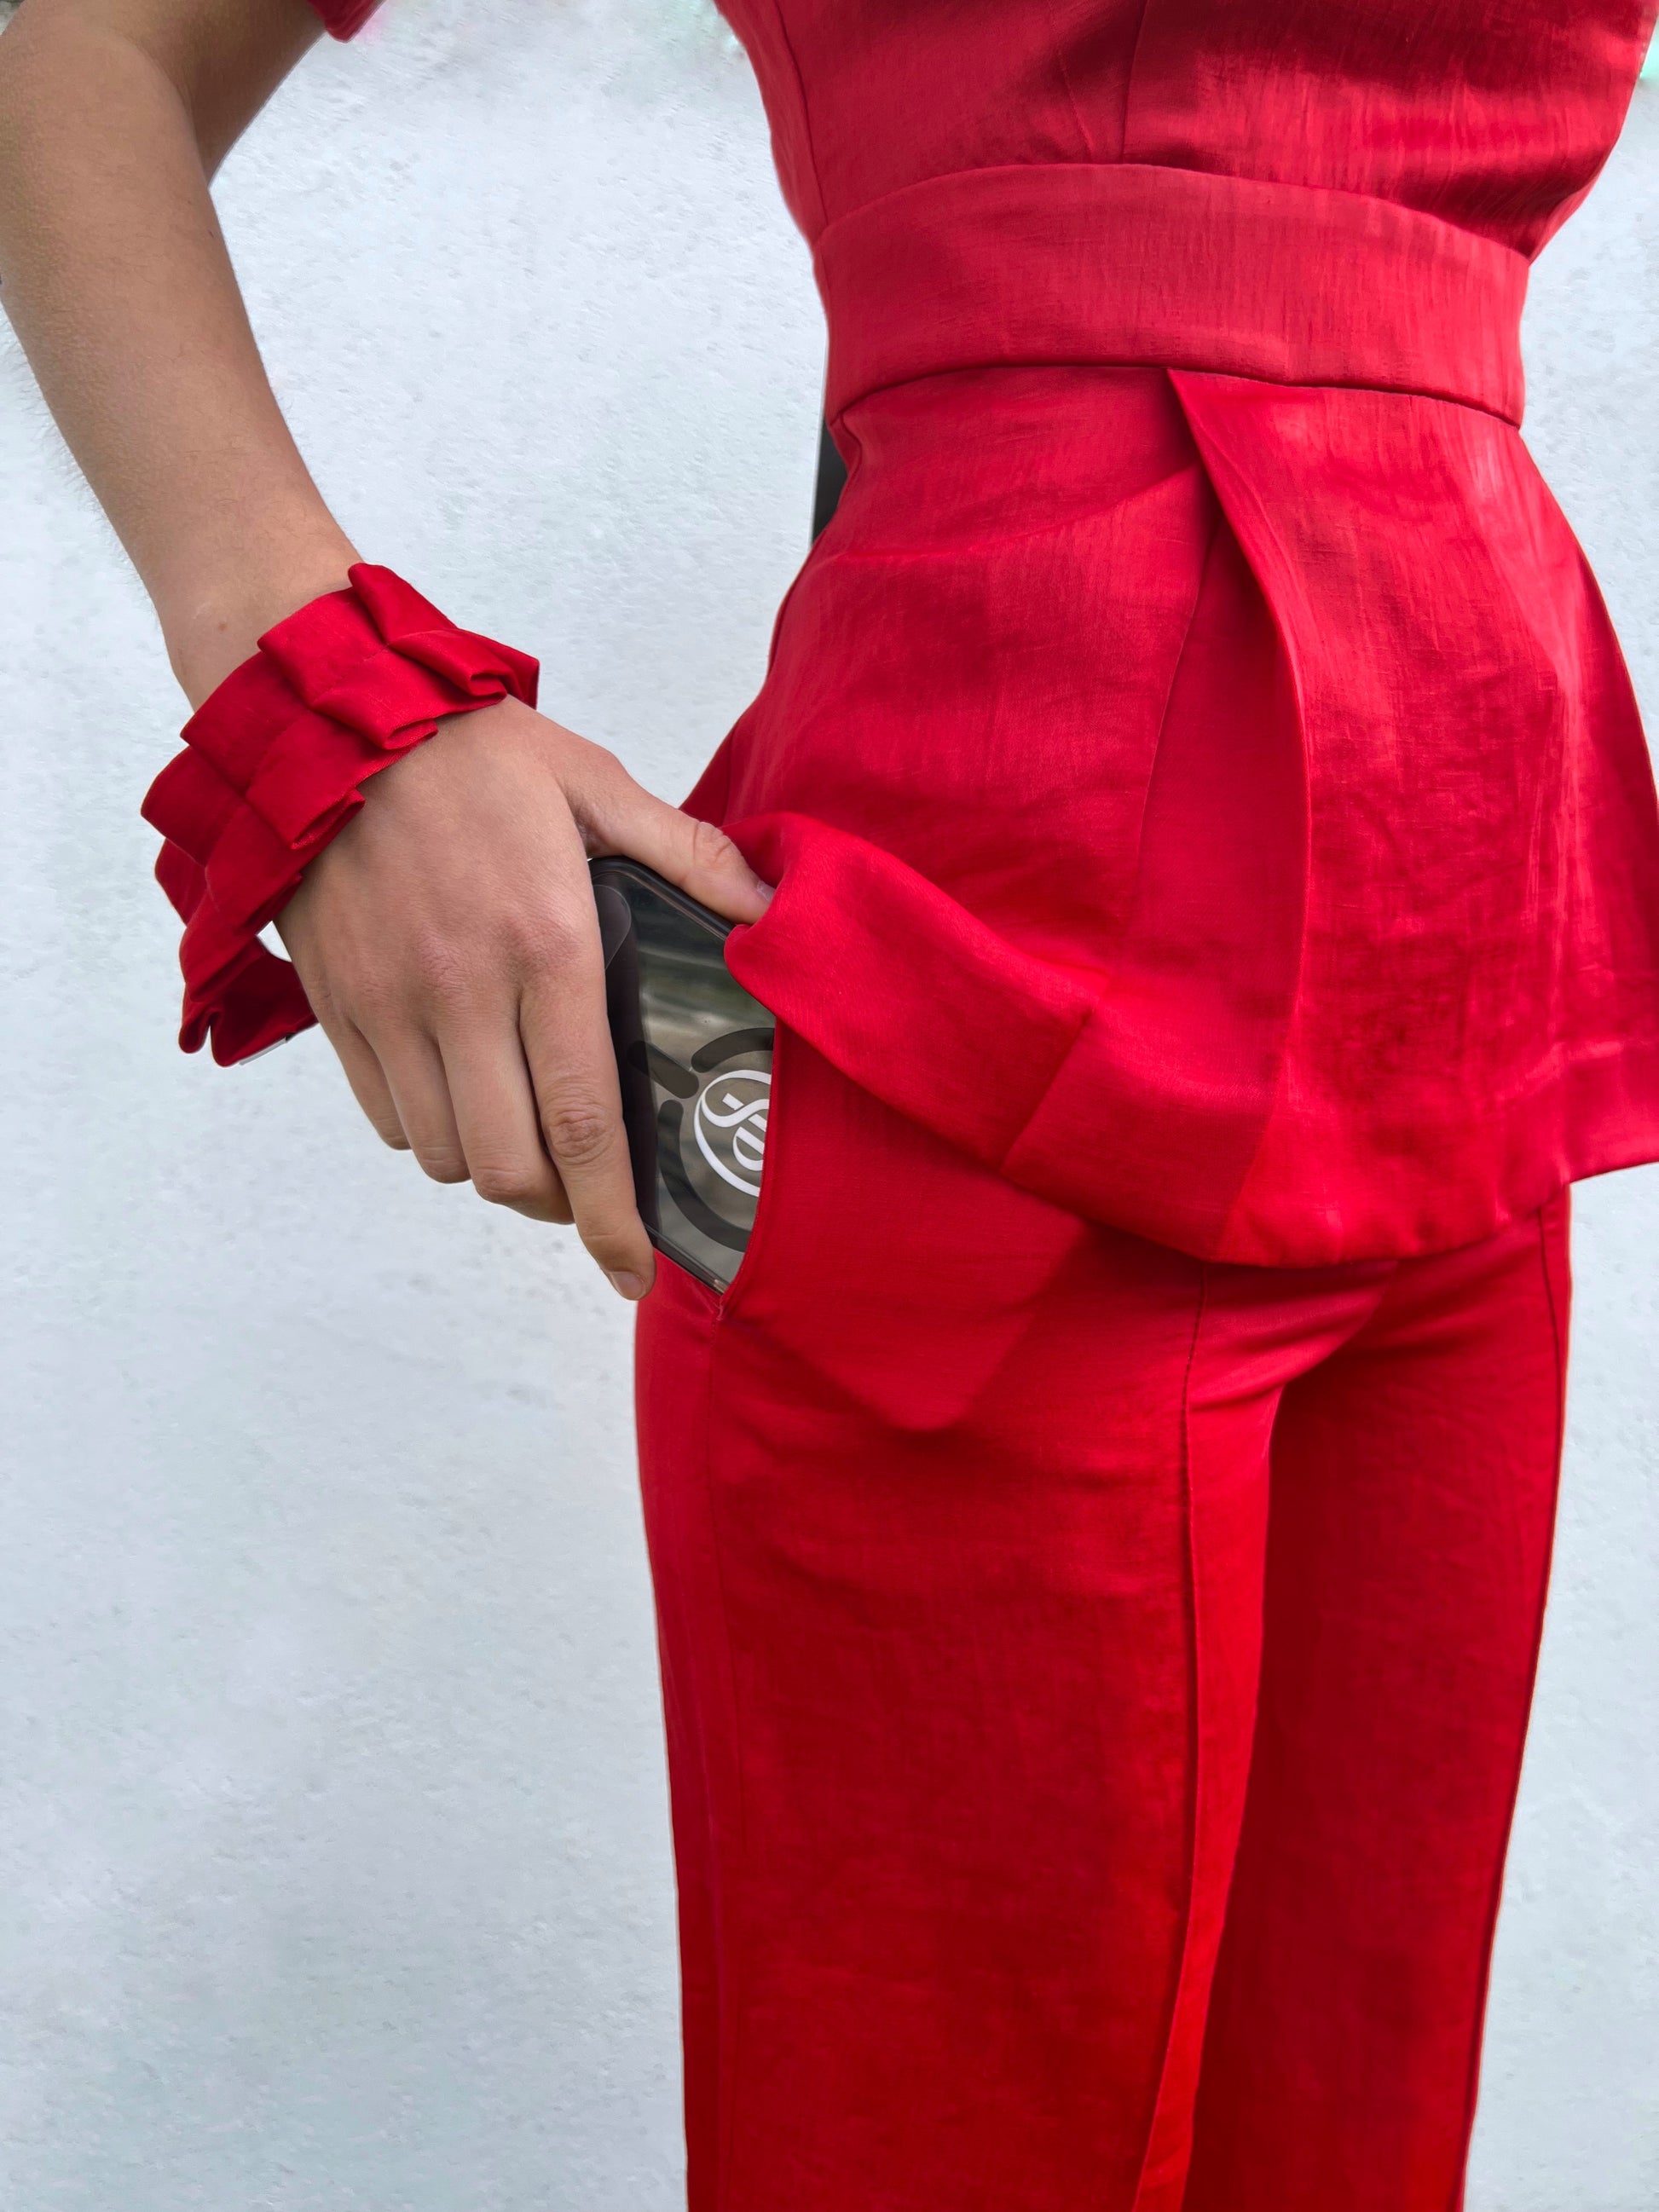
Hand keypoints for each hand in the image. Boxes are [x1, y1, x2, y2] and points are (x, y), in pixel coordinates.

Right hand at [275, 695, 771, 1298]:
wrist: (326, 716)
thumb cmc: (470, 750)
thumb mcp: (595, 785)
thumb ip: (688, 854)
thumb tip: (770, 904)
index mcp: (546, 947)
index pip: (585, 1125)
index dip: (613, 1217)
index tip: (636, 1269)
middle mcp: (463, 993)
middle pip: (511, 1167)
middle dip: (558, 1207)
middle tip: (588, 1195)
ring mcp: (390, 1005)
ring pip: (445, 1155)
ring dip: (493, 1167)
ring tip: (527, 1138)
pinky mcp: (337, 1006)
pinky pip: (386, 1117)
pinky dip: (429, 1132)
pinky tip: (462, 1097)